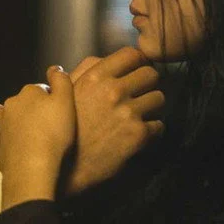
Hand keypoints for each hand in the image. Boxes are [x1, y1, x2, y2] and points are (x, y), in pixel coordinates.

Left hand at [0, 66, 75, 209]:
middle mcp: (12, 104)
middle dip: (40, 114)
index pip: (44, 91)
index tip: (62, 116)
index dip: (56, 103)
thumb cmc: (53, 134)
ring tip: (44, 144)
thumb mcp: (66, 101)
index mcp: (28, 92)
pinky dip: (22, 143)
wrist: (31, 167)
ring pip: (20, 122)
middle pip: (30, 105)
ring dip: (30, 129)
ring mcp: (3, 124)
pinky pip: (14, 140)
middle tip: (55, 131)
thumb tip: (55, 69)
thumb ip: (61, 80)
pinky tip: (33, 154)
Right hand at [64, 47, 164, 193]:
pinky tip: (140, 133)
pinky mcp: (138, 135)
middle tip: (141, 93)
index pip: (132, 54)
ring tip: (141, 114)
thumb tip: (102, 58)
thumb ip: (85, 70)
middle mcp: (113, 91)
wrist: (65, 168)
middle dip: (148, 83)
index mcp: (96, 77)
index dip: (137, 61)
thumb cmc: (64, 128)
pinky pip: (160, 125)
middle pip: (151, 73)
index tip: (136, 70)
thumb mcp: (66, 91)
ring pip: (159, 98)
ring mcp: (128, 112)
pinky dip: (152, 130)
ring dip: (152, 106)